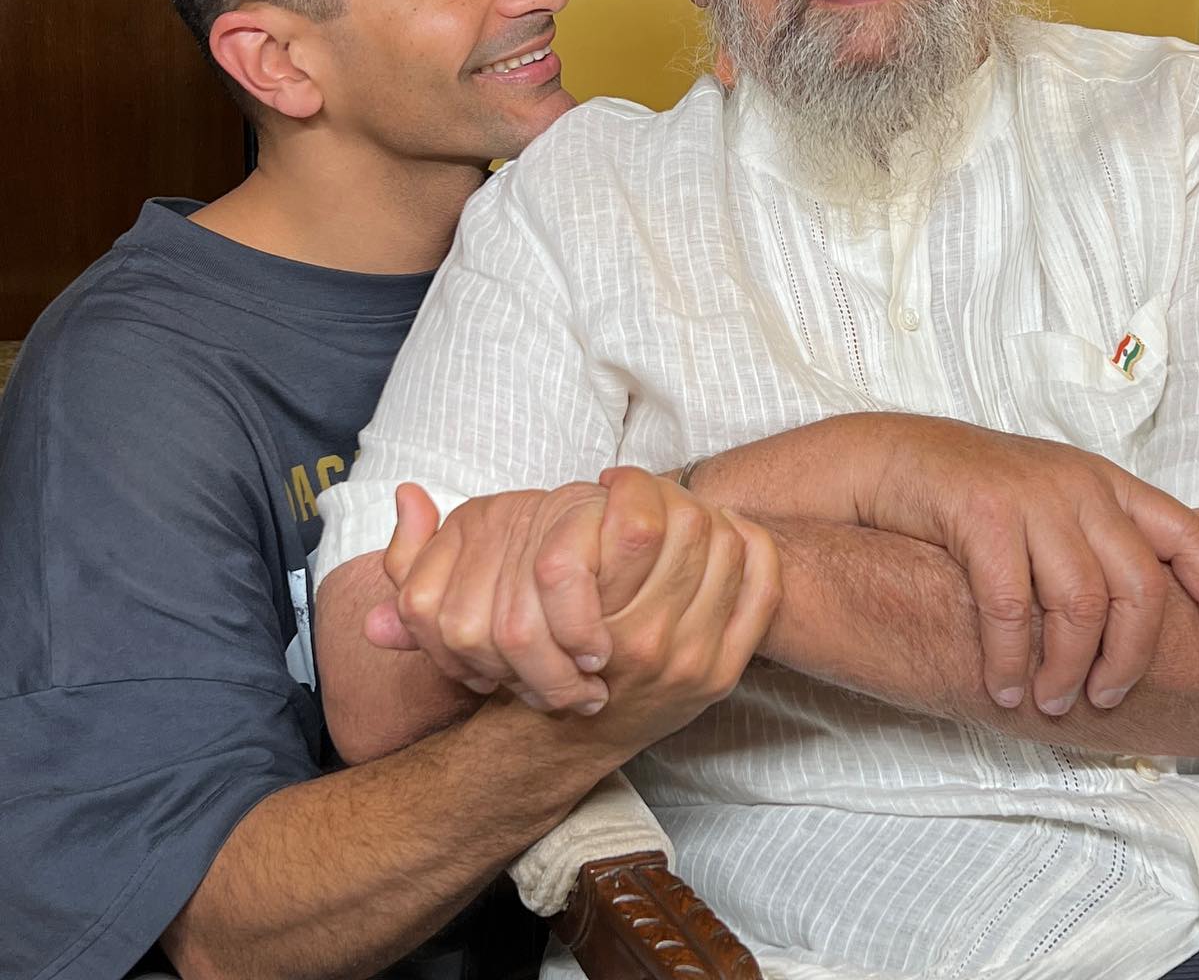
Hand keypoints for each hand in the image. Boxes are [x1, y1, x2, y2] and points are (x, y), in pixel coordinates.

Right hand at [365, 470, 777, 720]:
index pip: (640, 523)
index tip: (612, 482)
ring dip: (714, 517)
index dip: (631, 484)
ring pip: (727, 550)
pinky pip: (760, 589)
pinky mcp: (725, 672)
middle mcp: (651, 645)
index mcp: (593, 626)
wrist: (562, 744)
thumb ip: (418, 562)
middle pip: (693, 528)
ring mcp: (694, 662)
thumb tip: (408, 495)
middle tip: (657, 490)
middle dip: (677, 495)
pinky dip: (754, 551)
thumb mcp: (456, 621)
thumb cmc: (524, 669)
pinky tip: (731, 534)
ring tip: (688, 508)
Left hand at [365, 477, 660, 711]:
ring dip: (552, 674)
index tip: (499, 687)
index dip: (458, 667)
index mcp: (461, 530)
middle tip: (557, 698)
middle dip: (513, 681)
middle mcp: (487, 516)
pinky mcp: (579, 509)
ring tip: (584, 689)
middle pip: (466, 631)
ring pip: (513, 624)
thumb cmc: (570, 567)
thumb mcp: (493, 592)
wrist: (641, 523)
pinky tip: (598, 654)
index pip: (421, 613)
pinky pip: (560, 581)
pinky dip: (578, 631)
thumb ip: (428, 608)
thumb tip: (372, 626)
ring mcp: (531, 510)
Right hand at [863, 419, 1198, 715]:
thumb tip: (1137, 617)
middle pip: (1138, 587)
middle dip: (1129, 657)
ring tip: (1048, 702)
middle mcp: (1076, 484)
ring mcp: (1031, 495)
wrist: (890, 458)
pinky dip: (1011, 658)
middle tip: (1107, 699)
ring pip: (1081, 604)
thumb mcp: (1045, 498)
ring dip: (1068, 669)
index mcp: (1102, 481)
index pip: (1185, 533)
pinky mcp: (981, 512)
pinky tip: (1002, 686)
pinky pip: (1012, 606)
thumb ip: (1090, 536)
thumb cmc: (967, 494)